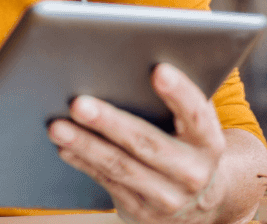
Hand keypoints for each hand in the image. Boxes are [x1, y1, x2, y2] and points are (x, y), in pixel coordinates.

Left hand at [48, 64, 229, 223]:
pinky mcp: (141, 211)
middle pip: (147, 143)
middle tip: (79, 103)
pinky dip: (83, 162)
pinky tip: (64, 145)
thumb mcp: (196, 126)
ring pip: (120, 166)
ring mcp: (166, 197)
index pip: (197, 114)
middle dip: (110, 122)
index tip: (158, 70)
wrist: (202, 202)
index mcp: (209, 143)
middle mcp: (192, 173)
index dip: (180, 92)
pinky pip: (107, 181)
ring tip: (57, 125)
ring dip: (85, 145)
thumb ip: (178, 99)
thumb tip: (140, 58)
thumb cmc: (189, 144)